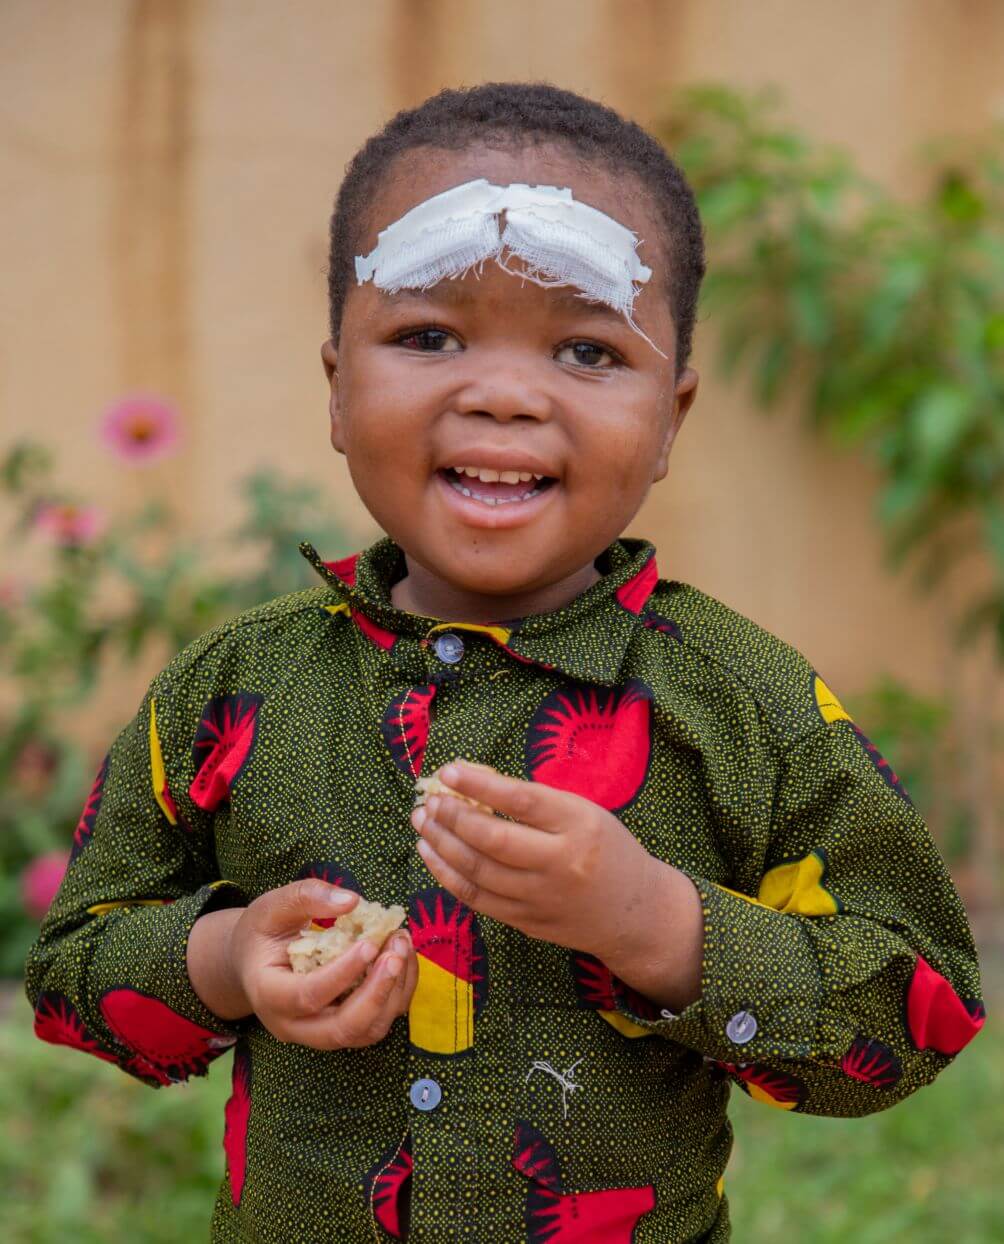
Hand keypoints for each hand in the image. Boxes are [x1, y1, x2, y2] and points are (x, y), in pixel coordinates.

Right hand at [224, 880, 417, 1048]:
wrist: (253, 962)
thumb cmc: (262, 932)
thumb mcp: (272, 906)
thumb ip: (307, 897)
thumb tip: (352, 901)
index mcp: (269, 995)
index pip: (307, 996)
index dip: (342, 973)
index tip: (369, 944)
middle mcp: (293, 1025)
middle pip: (342, 1030)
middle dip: (377, 992)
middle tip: (396, 951)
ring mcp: (319, 1032)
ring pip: (366, 1030)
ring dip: (393, 990)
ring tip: (401, 945)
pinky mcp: (342, 1028)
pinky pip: (377, 1021)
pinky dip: (397, 992)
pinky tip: (402, 956)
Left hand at [410, 760, 659, 964]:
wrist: (635, 914)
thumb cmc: (607, 850)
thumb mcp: (584, 812)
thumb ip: (536, 801)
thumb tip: (473, 784)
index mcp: (580, 825)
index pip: (521, 800)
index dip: (479, 785)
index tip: (448, 771)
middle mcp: (560, 863)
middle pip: (493, 840)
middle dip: (452, 817)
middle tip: (429, 801)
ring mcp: (541, 898)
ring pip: (478, 872)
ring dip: (442, 845)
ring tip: (423, 822)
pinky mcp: (526, 923)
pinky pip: (477, 899)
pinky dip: (448, 875)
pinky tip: (432, 854)